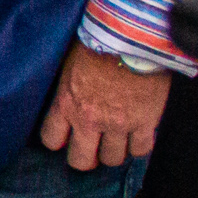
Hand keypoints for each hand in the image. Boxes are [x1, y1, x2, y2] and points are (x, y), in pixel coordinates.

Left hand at [38, 42, 167, 169]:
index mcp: (66, 104)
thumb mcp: (69, 64)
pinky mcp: (145, 123)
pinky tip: (138, 135)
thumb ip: (66, 88)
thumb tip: (66, 97)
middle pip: (81, 161)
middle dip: (86, 157)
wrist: (133, 36)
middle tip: (92, 148)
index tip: (66, 136)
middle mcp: (89, 120)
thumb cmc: (98, 42)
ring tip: (117, 140)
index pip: (51, 139)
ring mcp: (118, 124)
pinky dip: (139, 147)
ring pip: (113, 160)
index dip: (58, 141)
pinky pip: (140, 150)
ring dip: (114, 152)